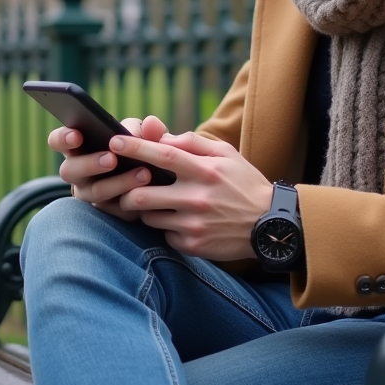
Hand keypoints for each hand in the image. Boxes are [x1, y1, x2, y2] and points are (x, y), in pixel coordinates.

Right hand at [48, 115, 168, 221]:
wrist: (155, 183)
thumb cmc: (139, 150)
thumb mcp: (143, 136)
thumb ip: (146, 130)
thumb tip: (151, 124)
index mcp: (78, 148)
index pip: (58, 141)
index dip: (63, 139)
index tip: (77, 136)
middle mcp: (78, 173)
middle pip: (70, 171)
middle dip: (90, 164)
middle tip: (111, 159)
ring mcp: (90, 194)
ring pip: (95, 192)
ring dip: (118, 183)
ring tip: (143, 174)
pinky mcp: (110, 212)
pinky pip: (116, 210)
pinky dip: (133, 200)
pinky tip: (149, 192)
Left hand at [111, 131, 273, 260]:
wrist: (270, 225)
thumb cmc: (244, 183)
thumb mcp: (226, 154)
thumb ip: (193, 143)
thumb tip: (161, 138)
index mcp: (204, 171)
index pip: (162, 155)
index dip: (135, 147)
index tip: (114, 140)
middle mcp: (197, 198)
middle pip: (142, 194)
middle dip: (126, 189)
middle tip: (126, 186)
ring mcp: (194, 225)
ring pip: (149, 217)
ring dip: (146, 209)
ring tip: (156, 202)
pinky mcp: (194, 245)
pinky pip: (165, 235)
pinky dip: (166, 227)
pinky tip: (179, 222)